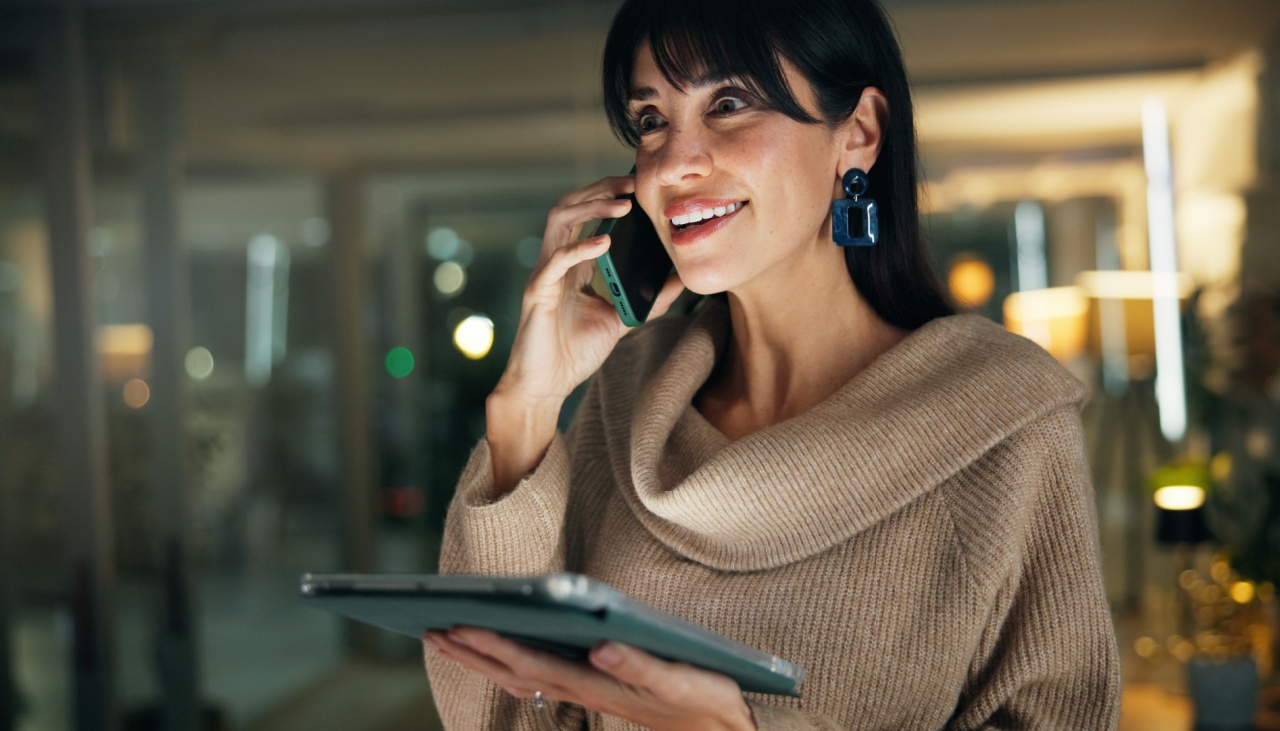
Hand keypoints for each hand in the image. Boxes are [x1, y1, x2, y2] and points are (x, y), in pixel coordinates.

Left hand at [424, 628, 754, 730]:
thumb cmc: (705, 704)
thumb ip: (642, 667)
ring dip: (483, 659)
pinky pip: (538, 679)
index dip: (491, 645)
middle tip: (430, 628)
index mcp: (596, 684)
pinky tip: (500, 656)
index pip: (529, 664)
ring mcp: (585, 693)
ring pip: (520, 678)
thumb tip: (601, 646)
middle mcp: (583, 690)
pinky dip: (509, 665)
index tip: (457, 626)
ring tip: (449, 638)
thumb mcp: (682, 683)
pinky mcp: (594, 691)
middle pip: (513, 672)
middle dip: (471, 651)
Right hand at [483, 175, 683, 493]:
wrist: (546, 386)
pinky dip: (581, 248)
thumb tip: (680, 280)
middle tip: (633, 183)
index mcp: (573, 264)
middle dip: (601, 190)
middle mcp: (556, 261)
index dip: (609, 195)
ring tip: (622, 206)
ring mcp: (545, 274)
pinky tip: (605, 242)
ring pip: (560, 221)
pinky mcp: (538, 293)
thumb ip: (645, 299)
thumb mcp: (620, 319)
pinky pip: (556, 261)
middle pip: (570, 206)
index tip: (640, 185)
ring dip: (591, 208)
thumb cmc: (574, 352)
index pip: (586, 215)